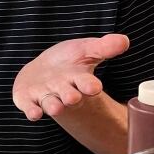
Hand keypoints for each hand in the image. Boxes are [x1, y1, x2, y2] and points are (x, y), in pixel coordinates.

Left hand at [13, 34, 129, 121]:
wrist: (43, 70)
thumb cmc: (68, 61)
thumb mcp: (86, 50)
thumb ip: (104, 47)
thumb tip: (124, 40)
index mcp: (79, 80)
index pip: (87, 84)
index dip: (90, 85)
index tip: (93, 87)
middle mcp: (63, 91)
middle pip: (69, 96)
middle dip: (70, 97)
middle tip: (72, 98)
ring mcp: (46, 96)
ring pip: (51, 104)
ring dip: (53, 106)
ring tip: (56, 107)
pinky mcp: (29, 100)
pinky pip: (31, 107)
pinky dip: (32, 110)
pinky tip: (34, 113)